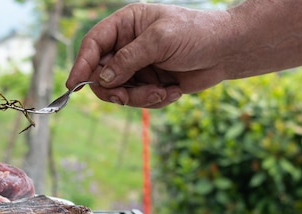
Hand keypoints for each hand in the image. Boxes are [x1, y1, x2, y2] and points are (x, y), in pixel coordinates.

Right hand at [66, 3, 230, 107]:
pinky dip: (152, 101)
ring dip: (138, 98)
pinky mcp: (148, 84)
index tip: (73, 84)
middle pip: (101, 74)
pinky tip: (172, 92)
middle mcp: (127, 46)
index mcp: (126, 25)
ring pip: (118, 92)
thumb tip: (104, 78)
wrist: (227, 52)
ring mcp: (136, 66)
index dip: (81, 64)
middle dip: (115, 89)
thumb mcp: (160, 40)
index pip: (93, 44)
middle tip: (126, 97)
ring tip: (162, 93)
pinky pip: (137, 101)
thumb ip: (129, 59)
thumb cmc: (197, 34)